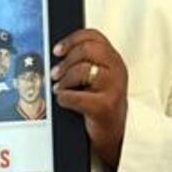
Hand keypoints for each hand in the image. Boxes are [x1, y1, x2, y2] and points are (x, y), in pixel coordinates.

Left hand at [51, 28, 127, 169]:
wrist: (114, 134)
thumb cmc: (101, 105)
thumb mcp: (97, 78)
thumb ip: (84, 63)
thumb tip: (56, 55)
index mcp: (113, 60)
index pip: (94, 36)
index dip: (72, 40)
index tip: (57, 50)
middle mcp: (117, 70)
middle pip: (87, 49)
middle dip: (66, 60)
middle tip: (55, 73)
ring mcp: (113, 88)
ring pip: (82, 69)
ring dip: (64, 79)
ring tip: (59, 88)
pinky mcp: (105, 106)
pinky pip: (75, 96)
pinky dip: (64, 98)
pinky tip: (64, 101)